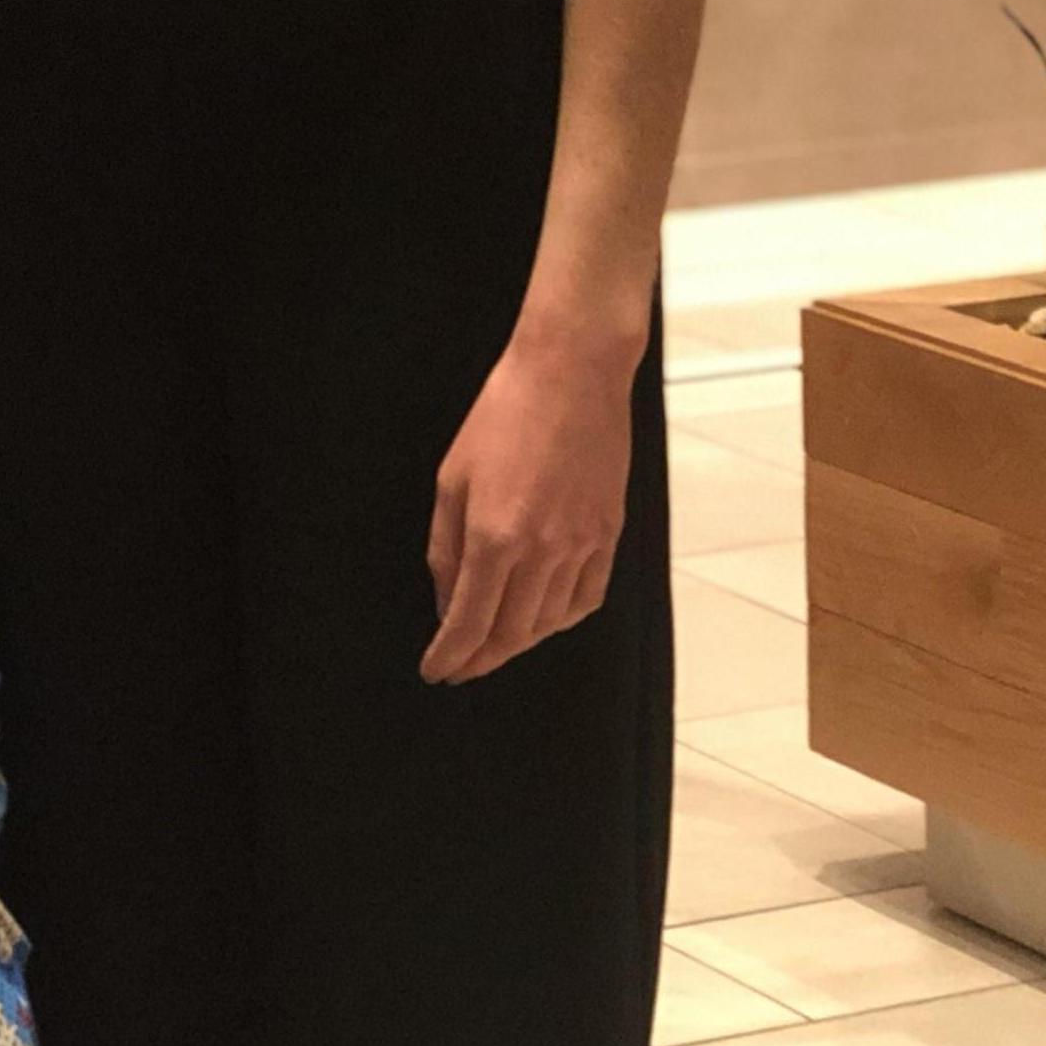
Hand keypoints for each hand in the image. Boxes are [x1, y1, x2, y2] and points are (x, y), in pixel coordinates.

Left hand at [421, 340, 634, 684]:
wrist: (570, 374)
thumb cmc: (504, 414)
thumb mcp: (451, 477)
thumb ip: (445, 547)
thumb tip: (446, 600)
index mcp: (494, 535)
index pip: (469, 622)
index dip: (451, 655)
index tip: (436, 670)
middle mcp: (542, 550)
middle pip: (510, 633)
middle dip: (481, 658)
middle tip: (460, 666)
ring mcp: (581, 545)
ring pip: (548, 623)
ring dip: (517, 643)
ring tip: (494, 647)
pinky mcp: (609, 535)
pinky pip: (586, 598)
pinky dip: (560, 620)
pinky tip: (542, 620)